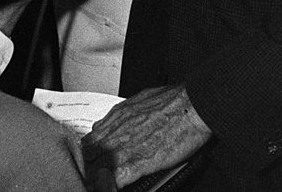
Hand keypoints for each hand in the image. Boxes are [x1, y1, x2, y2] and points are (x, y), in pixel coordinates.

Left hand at [82, 84, 211, 190]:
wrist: (192, 106)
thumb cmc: (174, 101)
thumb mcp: (141, 99)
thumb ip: (126, 113)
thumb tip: (119, 118)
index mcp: (117, 117)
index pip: (90, 140)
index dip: (90, 152)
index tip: (93, 158)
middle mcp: (117, 133)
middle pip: (89, 156)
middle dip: (90, 165)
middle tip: (95, 173)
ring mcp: (126, 149)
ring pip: (98, 169)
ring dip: (99, 177)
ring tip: (102, 182)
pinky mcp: (139, 163)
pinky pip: (115, 180)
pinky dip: (112, 185)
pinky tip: (115, 186)